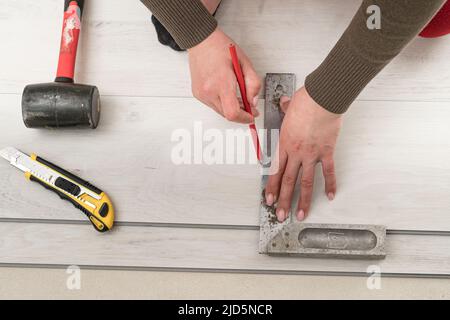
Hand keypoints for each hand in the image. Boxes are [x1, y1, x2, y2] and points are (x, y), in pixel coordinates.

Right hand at [188, 28, 260, 122]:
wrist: (201, 41)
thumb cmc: (220, 48)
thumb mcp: (245, 63)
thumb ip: (253, 83)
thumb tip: (253, 101)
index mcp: (221, 82)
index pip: (233, 112)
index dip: (244, 118)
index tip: (251, 115)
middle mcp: (208, 91)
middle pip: (228, 115)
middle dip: (241, 113)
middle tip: (249, 105)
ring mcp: (201, 94)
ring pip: (220, 111)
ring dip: (232, 108)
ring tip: (239, 96)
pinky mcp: (198, 94)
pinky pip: (214, 105)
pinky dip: (223, 103)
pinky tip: (227, 93)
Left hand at [265, 87, 342, 221]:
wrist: (322, 98)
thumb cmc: (305, 101)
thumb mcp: (289, 107)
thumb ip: (285, 109)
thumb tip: (284, 103)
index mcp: (284, 143)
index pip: (275, 171)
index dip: (271, 187)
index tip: (268, 200)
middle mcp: (296, 152)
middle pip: (288, 181)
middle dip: (283, 201)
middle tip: (280, 215)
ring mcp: (311, 154)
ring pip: (306, 182)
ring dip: (303, 200)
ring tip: (302, 214)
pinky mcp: (327, 152)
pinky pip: (328, 171)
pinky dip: (330, 184)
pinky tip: (330, 196)